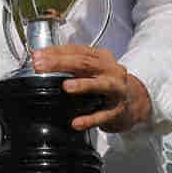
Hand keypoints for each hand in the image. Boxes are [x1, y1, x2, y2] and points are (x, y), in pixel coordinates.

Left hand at [34, 45, 152, 133]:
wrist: (135, 102)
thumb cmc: (107, 84)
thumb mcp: (93, 70)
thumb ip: (72, 65)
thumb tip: (40, 60)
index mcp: (102, 58)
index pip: (78, 50)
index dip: (56, 51)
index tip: (37, 55)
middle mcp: (111, 70)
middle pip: (85, 63)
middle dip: (61, 63)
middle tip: (40, 66)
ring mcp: (117, 90)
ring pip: (101, 85)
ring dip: (83, 85)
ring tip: (66, 86)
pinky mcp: (118, 110)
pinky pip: (103, 115)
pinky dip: (89, 119)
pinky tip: (76, 122)